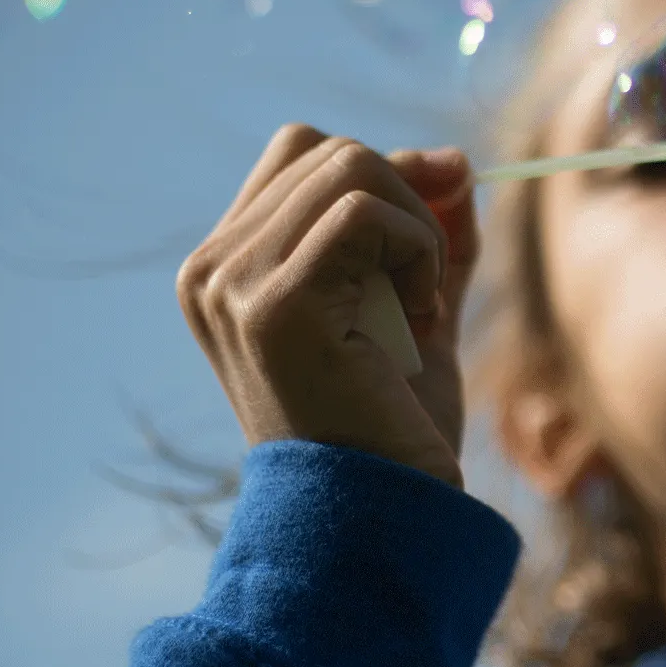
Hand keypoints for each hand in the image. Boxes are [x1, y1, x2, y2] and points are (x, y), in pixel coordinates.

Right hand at [176, 124, 478, 487]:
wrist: (384, 515)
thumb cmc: (396, 424)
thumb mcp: (417, 306)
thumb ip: (430, 232)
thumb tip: (454, 159)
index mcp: (225, 269)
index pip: (304, 153)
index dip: (384, 177)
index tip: (426, 245)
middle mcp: (211, 270)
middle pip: (331, 150)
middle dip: (407, 203)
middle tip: (424, 293)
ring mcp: (232, 284)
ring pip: (351, 165)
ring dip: (416, 229)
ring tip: (419, 309)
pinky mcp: (273, 304)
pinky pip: (365, 212)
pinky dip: (418, 250)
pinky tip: (422, 318)